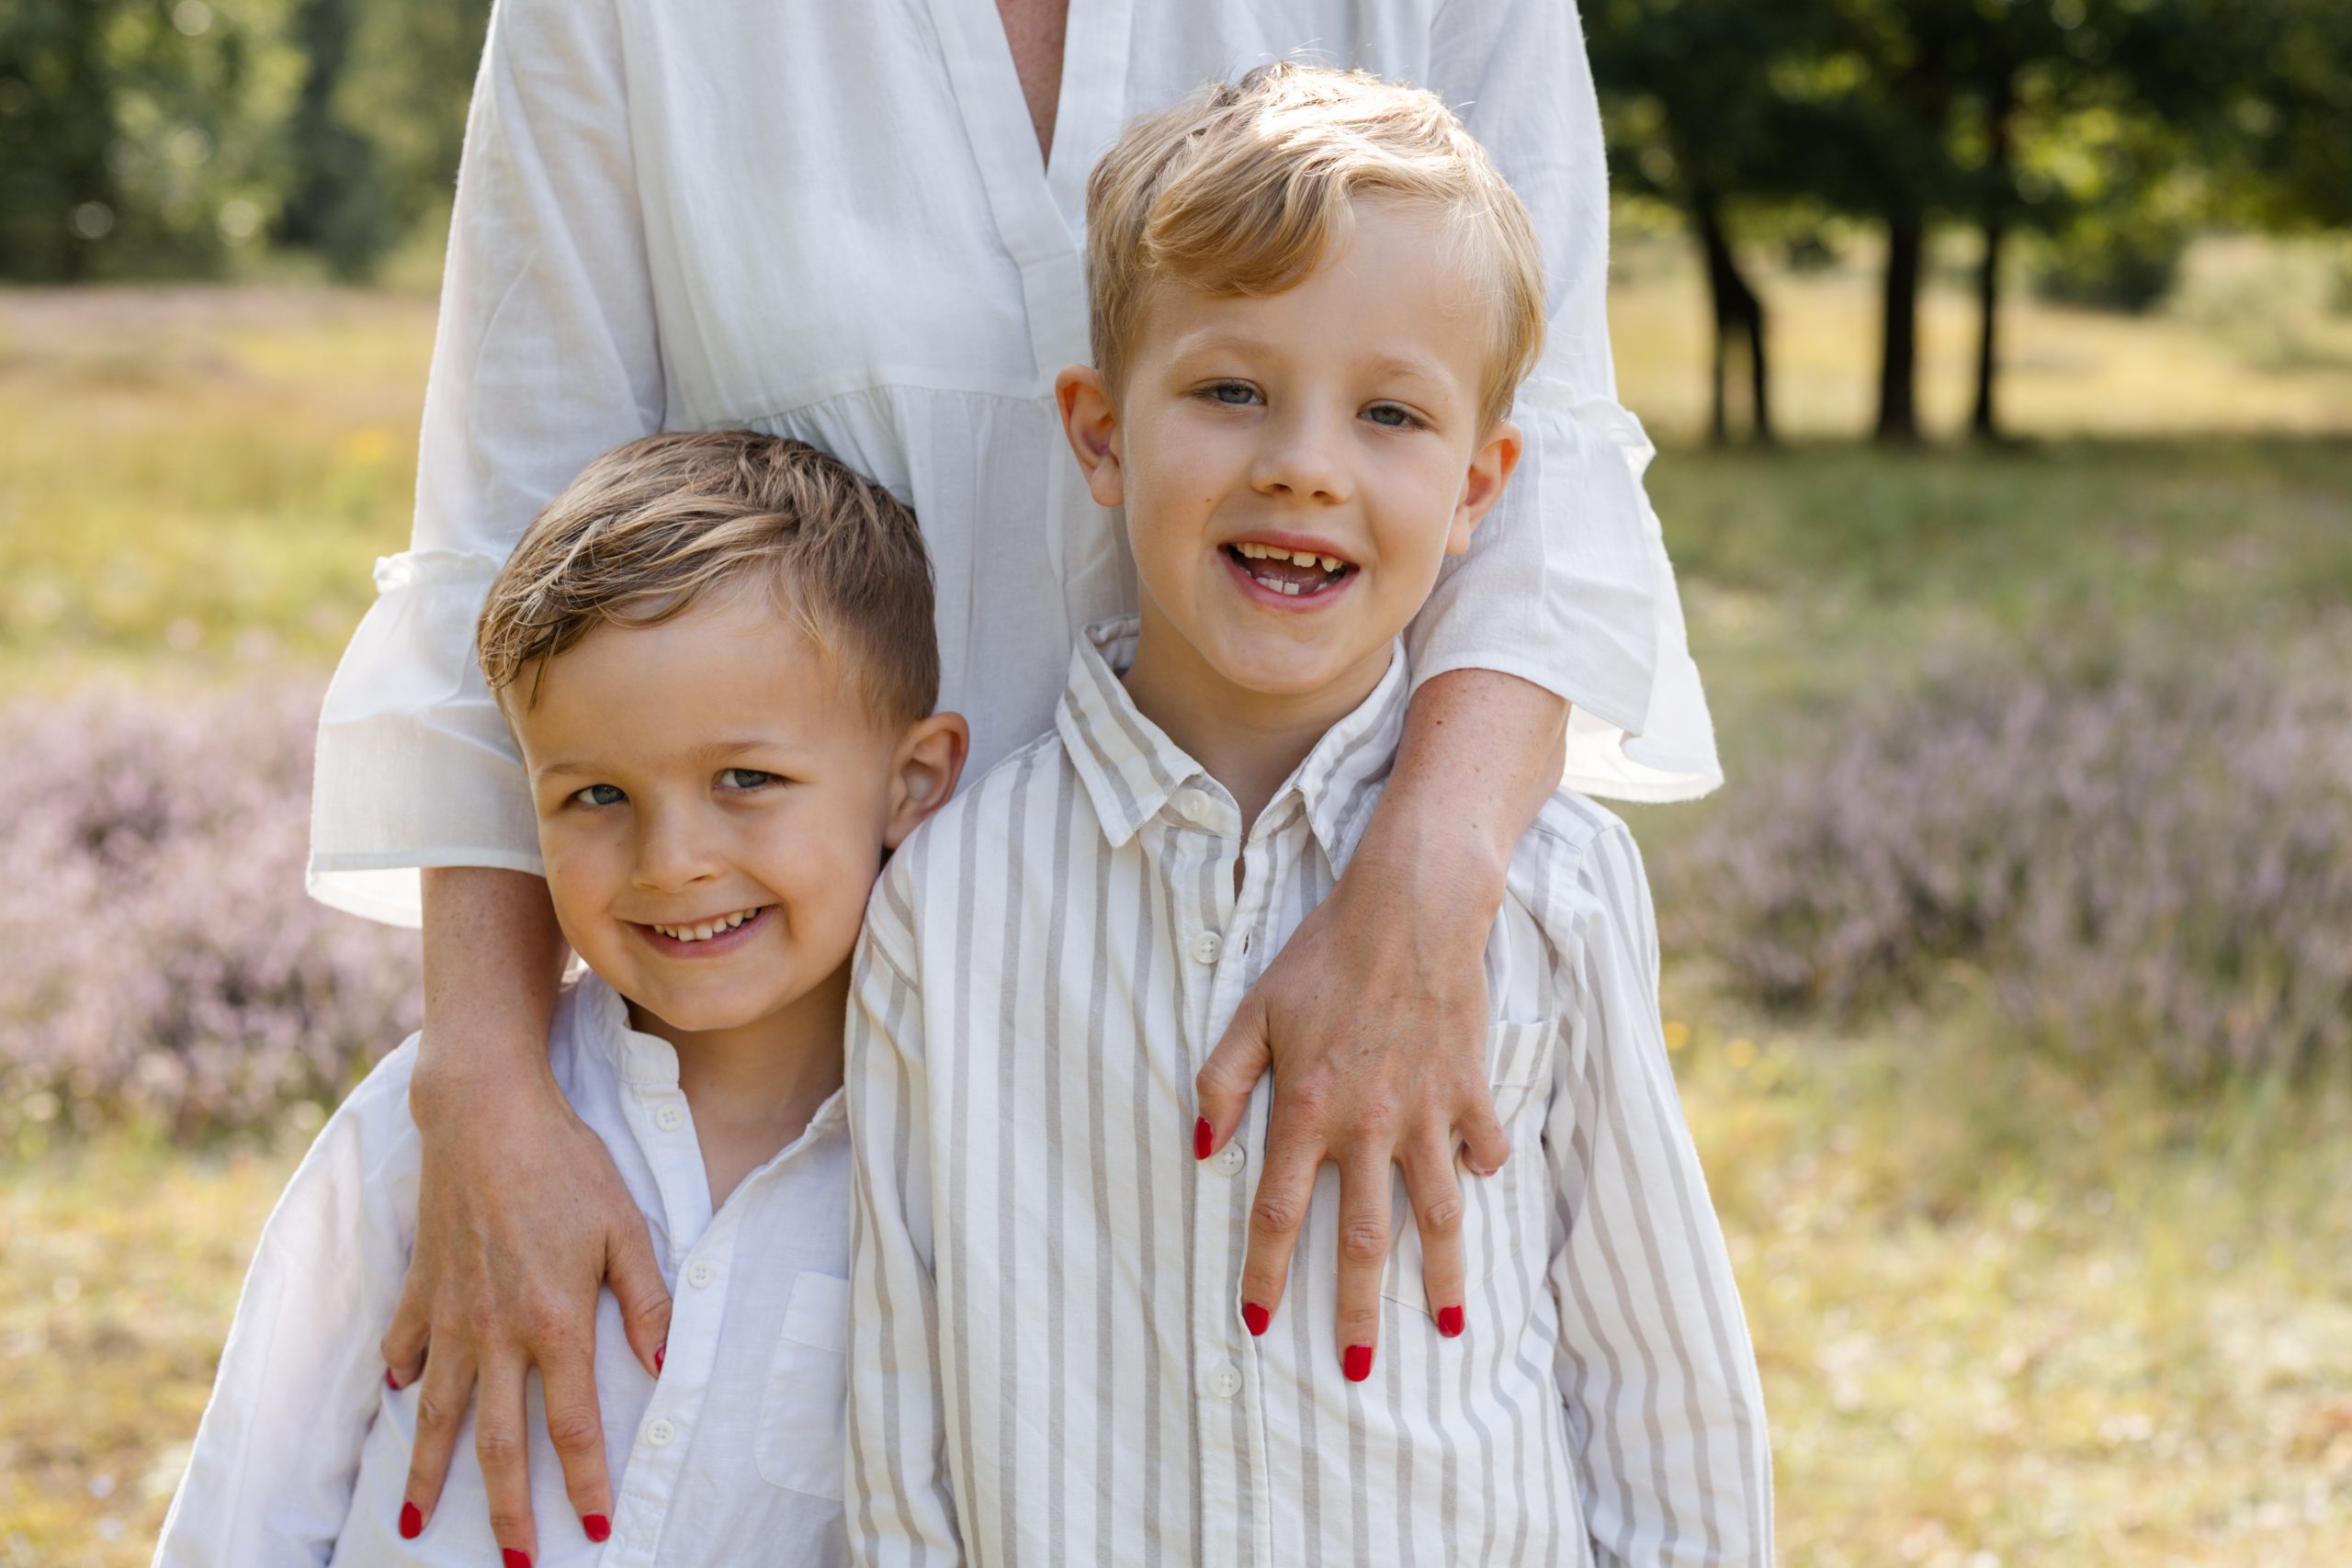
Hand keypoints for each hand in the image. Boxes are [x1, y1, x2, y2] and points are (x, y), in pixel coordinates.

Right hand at [384, 1052, 671, 1559]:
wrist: (486, 1115)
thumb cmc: (567, 1164)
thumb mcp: (626, 1226)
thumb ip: (646, 1300)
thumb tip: (663, 1364)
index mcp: (556, 1323)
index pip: (573, 1428)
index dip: (585, 1485)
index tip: (592, 1530)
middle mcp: (498, 1333)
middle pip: (500, 1444)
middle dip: (505, 1513)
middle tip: (513, 1564)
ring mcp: (452, 1315)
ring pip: (437, 1414)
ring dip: (427, 1473)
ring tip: (414, 1522)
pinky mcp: (422, 1286)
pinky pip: (408, 1345)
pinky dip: (403, 1374)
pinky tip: (398, 1394)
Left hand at [1193, 829, 1508, 1380]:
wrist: (1410, 907)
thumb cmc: (1322, 955)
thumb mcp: (1252, 1011)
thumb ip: (1220, 1082)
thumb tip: (1198, 1148)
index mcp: (1304, 1109)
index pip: (1276, 1213)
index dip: (1265, 1274)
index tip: (1260, 1325)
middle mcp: (1365, 1124)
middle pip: (1361, 1240)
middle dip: (1357, 1311)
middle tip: (1357, 1369)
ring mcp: (1424, 1111)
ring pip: (1435, 1214)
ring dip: (1441, 1276)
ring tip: (1446, 1327)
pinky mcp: (1469, 1089)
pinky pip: (1481, 1147)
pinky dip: (1482, 1170)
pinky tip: (1478, 1187)